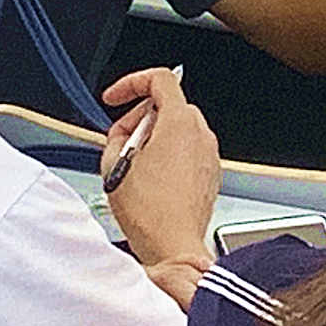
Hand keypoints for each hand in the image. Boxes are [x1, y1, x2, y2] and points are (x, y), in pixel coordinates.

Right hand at [98, 65, 219, 270]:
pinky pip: (188, 150)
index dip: (132, 82)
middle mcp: (201, 135)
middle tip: (121, 142)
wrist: (173, 247)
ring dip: (154, 137)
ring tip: (134, 166)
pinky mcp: (211, 173)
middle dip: (140, 118)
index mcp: (179, 124)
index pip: (161, 78)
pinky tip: (151, 179)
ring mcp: (209, 154)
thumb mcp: (114, 166)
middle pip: (169, 105)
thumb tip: (122, 133)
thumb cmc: (150, 213)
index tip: (116, 97)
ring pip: (179, 128)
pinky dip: (169, 154)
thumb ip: (117, 135)